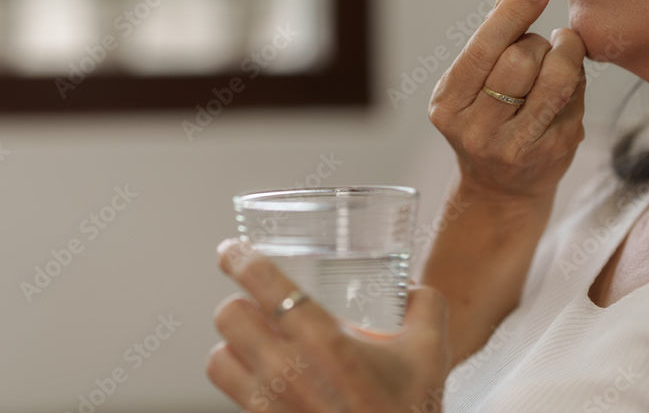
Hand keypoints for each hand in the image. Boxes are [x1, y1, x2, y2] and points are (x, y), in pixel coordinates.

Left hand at [207, 239, 450, 411]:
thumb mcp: (431, 353)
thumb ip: (426, 306)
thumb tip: (412, 291)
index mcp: (325, 343)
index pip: (264, 284)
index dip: (240, 258)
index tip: (232, 250)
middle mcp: (288, 372)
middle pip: (228, 316)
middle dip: (238, 302)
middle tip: (253, 302)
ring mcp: (271, 407)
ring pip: (217, 358)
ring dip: (233, 345)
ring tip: (255, 342)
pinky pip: (232, 397)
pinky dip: (240, 381)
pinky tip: (265, 379)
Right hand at [429, 0, 586, 202]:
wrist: (501, 187)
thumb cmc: (486, 116)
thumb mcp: (475, 78)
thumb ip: (494, 29)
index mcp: (448, 103)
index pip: (482, 49)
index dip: (512, 12)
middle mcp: (476, 129)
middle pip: (522, 59)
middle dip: (538, 41)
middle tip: (541, 44)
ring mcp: (516, 146)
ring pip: (557, 78)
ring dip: (566, 54)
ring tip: (562, 52)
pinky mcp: (554, 153)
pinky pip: (577, 98)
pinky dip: (576, 82)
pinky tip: (564, 88)